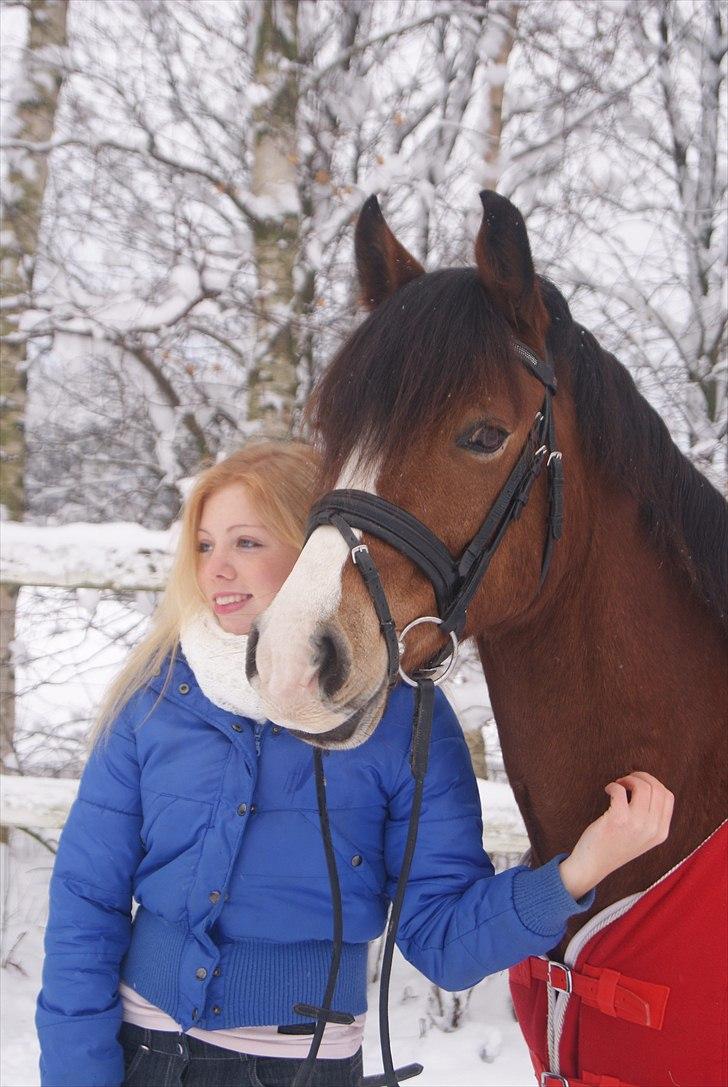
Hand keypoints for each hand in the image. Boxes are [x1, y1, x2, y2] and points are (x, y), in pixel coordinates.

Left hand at [559, 771, 673, 899]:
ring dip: (628, 779)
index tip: (639, 782)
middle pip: (657, 788)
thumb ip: (650, 818)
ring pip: (642, 786)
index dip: (653, 783)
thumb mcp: (642, 836)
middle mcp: (653, 829)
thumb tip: (648, 785)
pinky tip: (608, 791)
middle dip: (641, 777)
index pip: (668, 796)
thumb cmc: (615, 845)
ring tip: (618, 785)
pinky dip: (613, 786)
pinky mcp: (618, 820)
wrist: (593, 864)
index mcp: (661, 833)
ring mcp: (636, 825)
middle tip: (626, 780)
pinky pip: (620, 791)